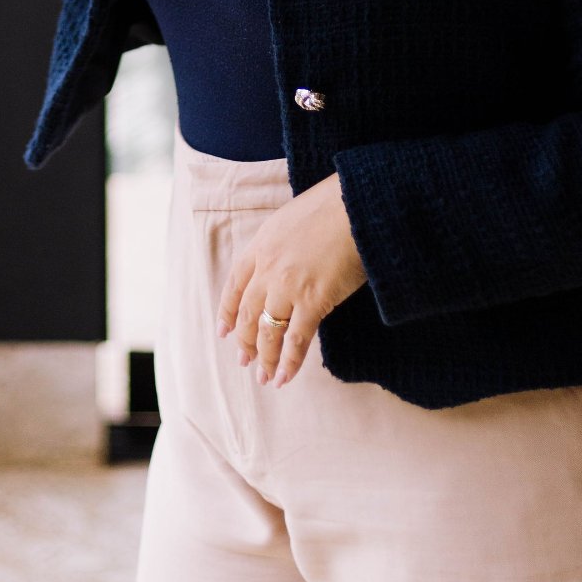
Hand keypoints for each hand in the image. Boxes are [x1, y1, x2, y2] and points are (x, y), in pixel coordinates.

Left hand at [215, 171, 367, 388]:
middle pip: (249, 313)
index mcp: (260, 245)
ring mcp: (287, 287)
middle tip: (244, 360)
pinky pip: (296, 340)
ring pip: (268, 331)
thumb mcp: (292, 219)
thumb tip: (286, 261)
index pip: (235, 285)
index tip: (225, 331)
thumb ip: (281, 244)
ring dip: (264, 358)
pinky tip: (284, 377)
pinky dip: (289, 362)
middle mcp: (267, 268)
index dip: (228, 311)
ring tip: (264, 377)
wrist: (356, 204)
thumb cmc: (333, 206)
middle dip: (244, 341)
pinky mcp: (313, 301)